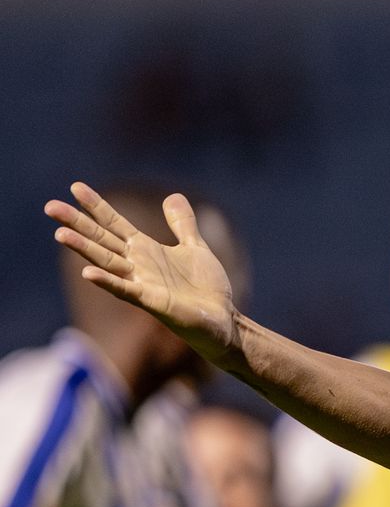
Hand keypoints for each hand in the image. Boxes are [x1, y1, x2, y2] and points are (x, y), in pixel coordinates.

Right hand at [45, 184, 239, 362]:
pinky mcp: (153, 302)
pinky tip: (87, 273)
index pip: (115, 224)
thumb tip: (174, 196)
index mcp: (147, 250)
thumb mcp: (195, 248)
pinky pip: (126, 291)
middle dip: (77, 224)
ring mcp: (143, 284)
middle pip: (102, 240)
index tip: (75, 187)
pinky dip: (108, 281)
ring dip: (84, 249)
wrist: (223, 319)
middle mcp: (138, 265)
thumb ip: (182, 224)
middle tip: (50, 206)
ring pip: (107, 262)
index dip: (97, 206)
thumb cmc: (206, 288)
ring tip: (60, 234)